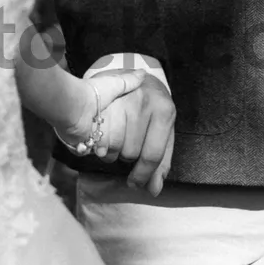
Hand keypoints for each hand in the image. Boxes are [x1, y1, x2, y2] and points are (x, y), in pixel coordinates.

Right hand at [86, 56, 175, 196]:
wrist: (131, 74)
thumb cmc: (151, 108)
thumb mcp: (163, 129)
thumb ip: (161, 160)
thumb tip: (154, 190)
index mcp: (165, 111)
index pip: (153, 154)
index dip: (144, 175)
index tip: (137, 185)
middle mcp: (144, 103)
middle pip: (131, 154)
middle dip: (128, 157)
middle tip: (129, 144)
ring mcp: (122, 101)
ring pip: (113, 147)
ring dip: (113, 152)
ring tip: (117, 138)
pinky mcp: (101, 101)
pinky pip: (98, 138)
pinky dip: (99, 144)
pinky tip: (104, 135)